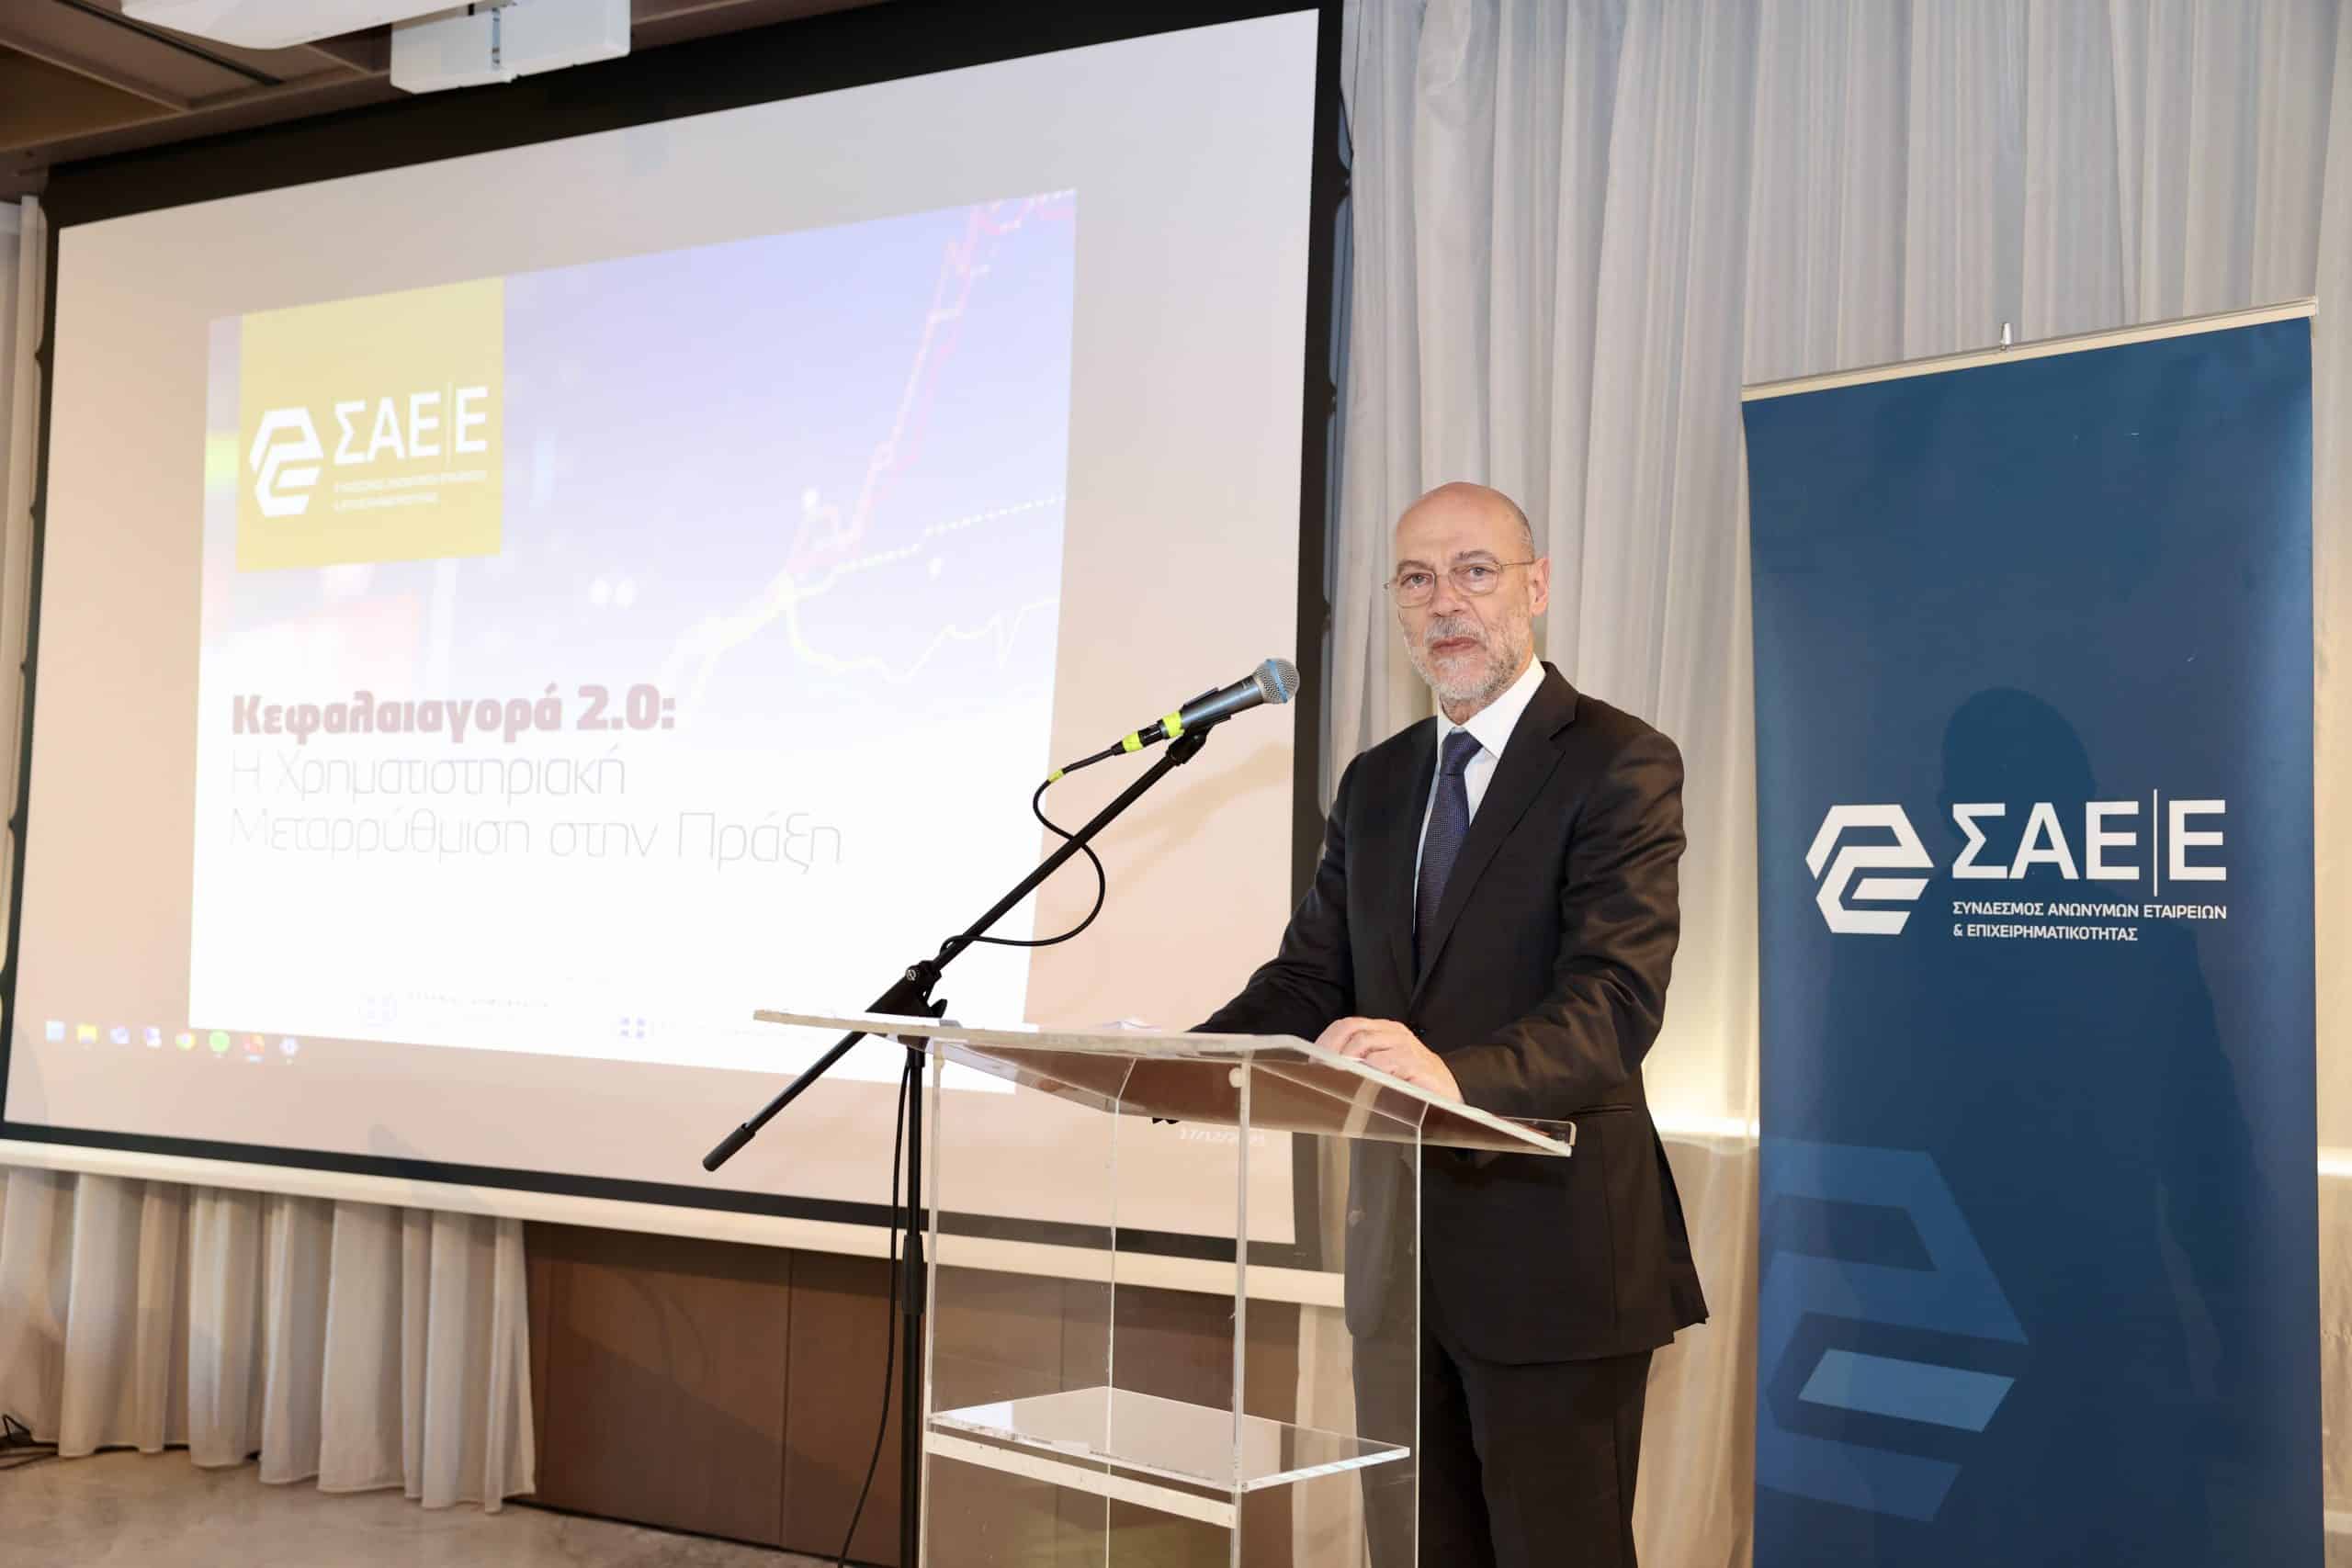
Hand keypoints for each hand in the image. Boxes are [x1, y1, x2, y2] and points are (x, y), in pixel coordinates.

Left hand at [1316, 1017, 1460, 1100]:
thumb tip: (1324, 1070)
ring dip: (1345, 1063)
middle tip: (1319, 1072)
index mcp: (1383, 1030)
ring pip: (1365, 1044)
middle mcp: (1394, 1033)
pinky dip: (1369, 1073)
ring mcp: (1406, 1047)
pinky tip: (1361, 1085)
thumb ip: (1360, 1064)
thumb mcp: (1384, 1069)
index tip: (1312, 1061)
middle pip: (1353, 1031)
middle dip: (1331, 1052)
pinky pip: (1386, 1063)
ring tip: (1335, 1079)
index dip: (1326, 1041)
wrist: (1452, 1096)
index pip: (1347, 1025)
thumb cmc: (1413, 1084)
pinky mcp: (1416, 1064)